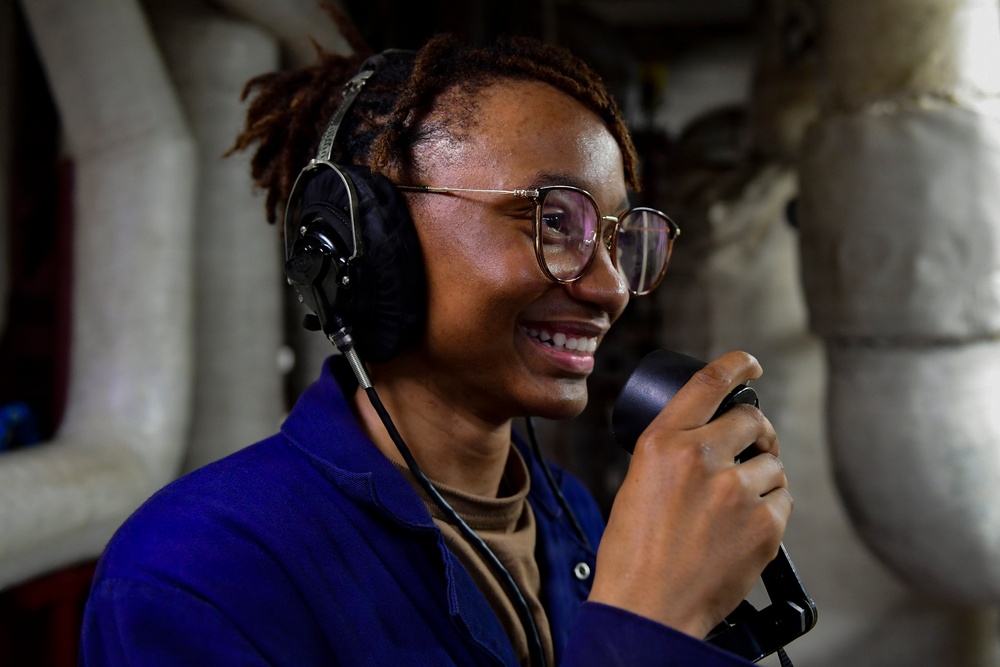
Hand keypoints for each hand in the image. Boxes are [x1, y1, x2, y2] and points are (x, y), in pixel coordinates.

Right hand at [589, 351, 791, 638]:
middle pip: (752, 420)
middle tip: (753, 448)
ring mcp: (736, 491)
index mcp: (662, 443)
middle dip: (757, 432)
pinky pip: (783, 501)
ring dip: (762, 478)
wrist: (648, 608)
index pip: (708, 384)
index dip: (737, 365)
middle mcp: (701, 457)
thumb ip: (672, 455)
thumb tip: (708, 442)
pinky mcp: (764, 525)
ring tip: (736, 509)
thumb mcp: (636, 484)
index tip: (751, 364)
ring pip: (772, 464)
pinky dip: (771, 511)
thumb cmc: (633, 555)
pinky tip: (744, 530)